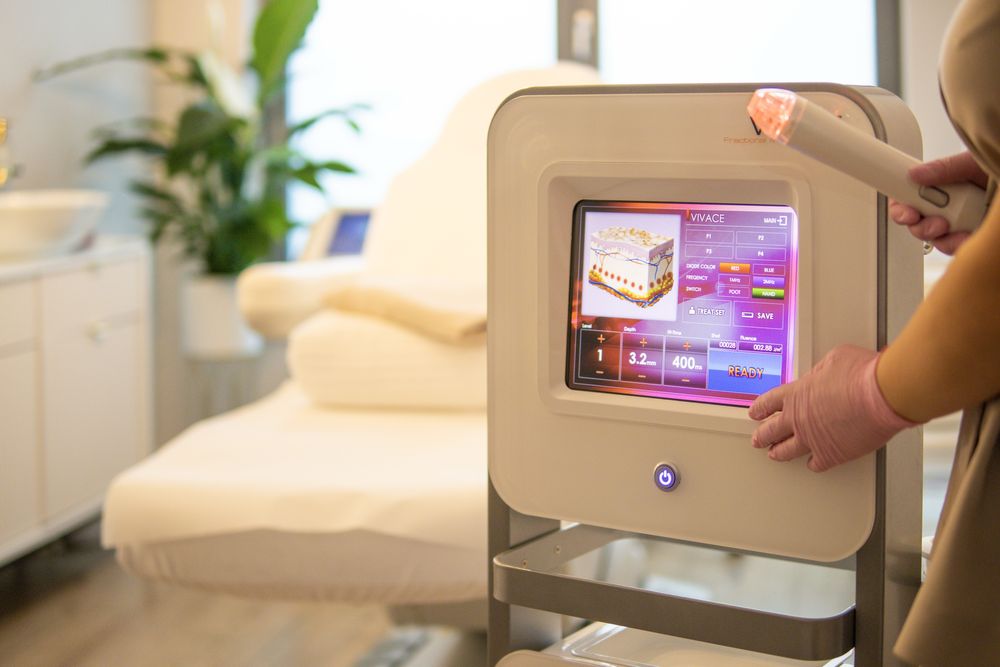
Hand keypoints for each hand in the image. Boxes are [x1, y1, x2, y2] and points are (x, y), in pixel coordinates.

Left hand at [748, 345, 918, 471]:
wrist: (882, 396)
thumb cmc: (863, 375)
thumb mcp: (835, 359)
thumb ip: (822, 370)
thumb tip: (825, 371)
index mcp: (797, 393)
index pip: (769, 402)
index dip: (761, 408)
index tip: (756, 412)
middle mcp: (798, 418)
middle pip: (771, 430)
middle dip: (762, 435)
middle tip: (758, 438)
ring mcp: (812, 438)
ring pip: (786, 450)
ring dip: (778, 452)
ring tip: (774, 454)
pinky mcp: (831, 454)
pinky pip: (816, 463)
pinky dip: (813, 464)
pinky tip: (812, 463)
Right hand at [889, 151, 987, 254]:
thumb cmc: (997, 169)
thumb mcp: (973, 163)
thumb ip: (945, 169)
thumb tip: (916, 173)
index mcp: (949, 188)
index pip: (914, 198)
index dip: (903, 206)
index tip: (905, 210)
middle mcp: (954, 207)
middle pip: (920, 222)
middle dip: (919, 225)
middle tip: (929, 221)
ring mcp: (966, 225)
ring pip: (938, 239)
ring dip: (940, 237)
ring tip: (950, 228)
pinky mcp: (977, 240)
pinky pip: (959, 250)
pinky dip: (960, 245)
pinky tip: (967, 237)